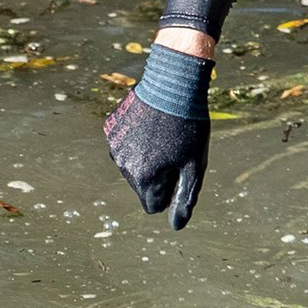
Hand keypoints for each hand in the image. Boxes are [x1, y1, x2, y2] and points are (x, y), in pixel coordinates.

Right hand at [103, 42, 213, 229]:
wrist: (174, 81)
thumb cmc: (190, 124)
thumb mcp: (195, 164)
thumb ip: (186, 197)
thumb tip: (177, 226)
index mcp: (144, 179)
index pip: (154, 206)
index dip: (171, 190)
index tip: (181, 169)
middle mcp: (123, 166)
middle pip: (143, 186)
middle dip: (159, 174)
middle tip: (175, 147)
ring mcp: (114, 146)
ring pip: (132, 166)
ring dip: (147, 157)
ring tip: (164, 132)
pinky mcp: (111, 129)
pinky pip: (124, 144)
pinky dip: (136, 138)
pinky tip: (150, 121)